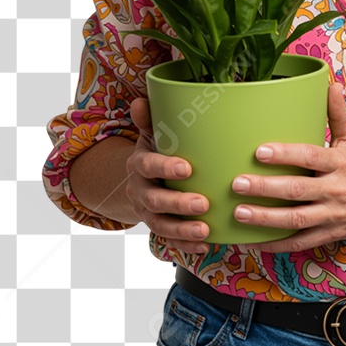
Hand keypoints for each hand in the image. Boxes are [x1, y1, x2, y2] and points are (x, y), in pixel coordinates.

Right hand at [126, 97, 211, 253]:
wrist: (142, 180)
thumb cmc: (158, 150)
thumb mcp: (152, 134)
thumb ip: (149, 120)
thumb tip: (142, 100)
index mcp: (139, 164)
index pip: (148, 166)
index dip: (165, 167)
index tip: (187, 168)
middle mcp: (139, 190)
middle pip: (154, 201)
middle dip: (178, 204)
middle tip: (203, 203)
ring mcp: (147, 212)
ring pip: (160, 225)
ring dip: (182, 230)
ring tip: (205, 230)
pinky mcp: (158, 228)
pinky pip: (169, 240)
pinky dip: (186, 245)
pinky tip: (206, 245)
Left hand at [228, 82, 345, 253]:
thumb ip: (337, 113)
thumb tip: (329, 83)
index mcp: (341, 162)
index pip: (310, 156)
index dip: (285, 154)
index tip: (259, 151)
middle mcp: (337, 190)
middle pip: (297, 190)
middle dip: (265, 188)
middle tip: (237, 183)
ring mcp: (333, 215)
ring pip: (296, 219)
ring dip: (265, 218)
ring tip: (239, 213)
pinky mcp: (329, 234)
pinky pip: (300, 242)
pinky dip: (276, 244)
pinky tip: (252, 242)